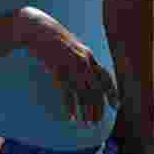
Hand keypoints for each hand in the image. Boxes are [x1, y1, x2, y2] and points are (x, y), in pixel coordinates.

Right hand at [20, 7, 119, 124]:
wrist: (37, 29)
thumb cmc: (54, 41)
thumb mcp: (73, 48)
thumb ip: (81, 60)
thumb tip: (87, 74)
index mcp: (89, 56)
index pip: (106, 77)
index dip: (112, 92)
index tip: (116, 106)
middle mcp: (84, 61)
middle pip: (96, 89)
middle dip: (98, 107)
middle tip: (96, 122)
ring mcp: (72, 65)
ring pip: (84, 93)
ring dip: (87, 110)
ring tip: (87, 123)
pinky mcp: (58, 69)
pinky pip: (67, 92)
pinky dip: (70, 106)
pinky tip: (71, 117)